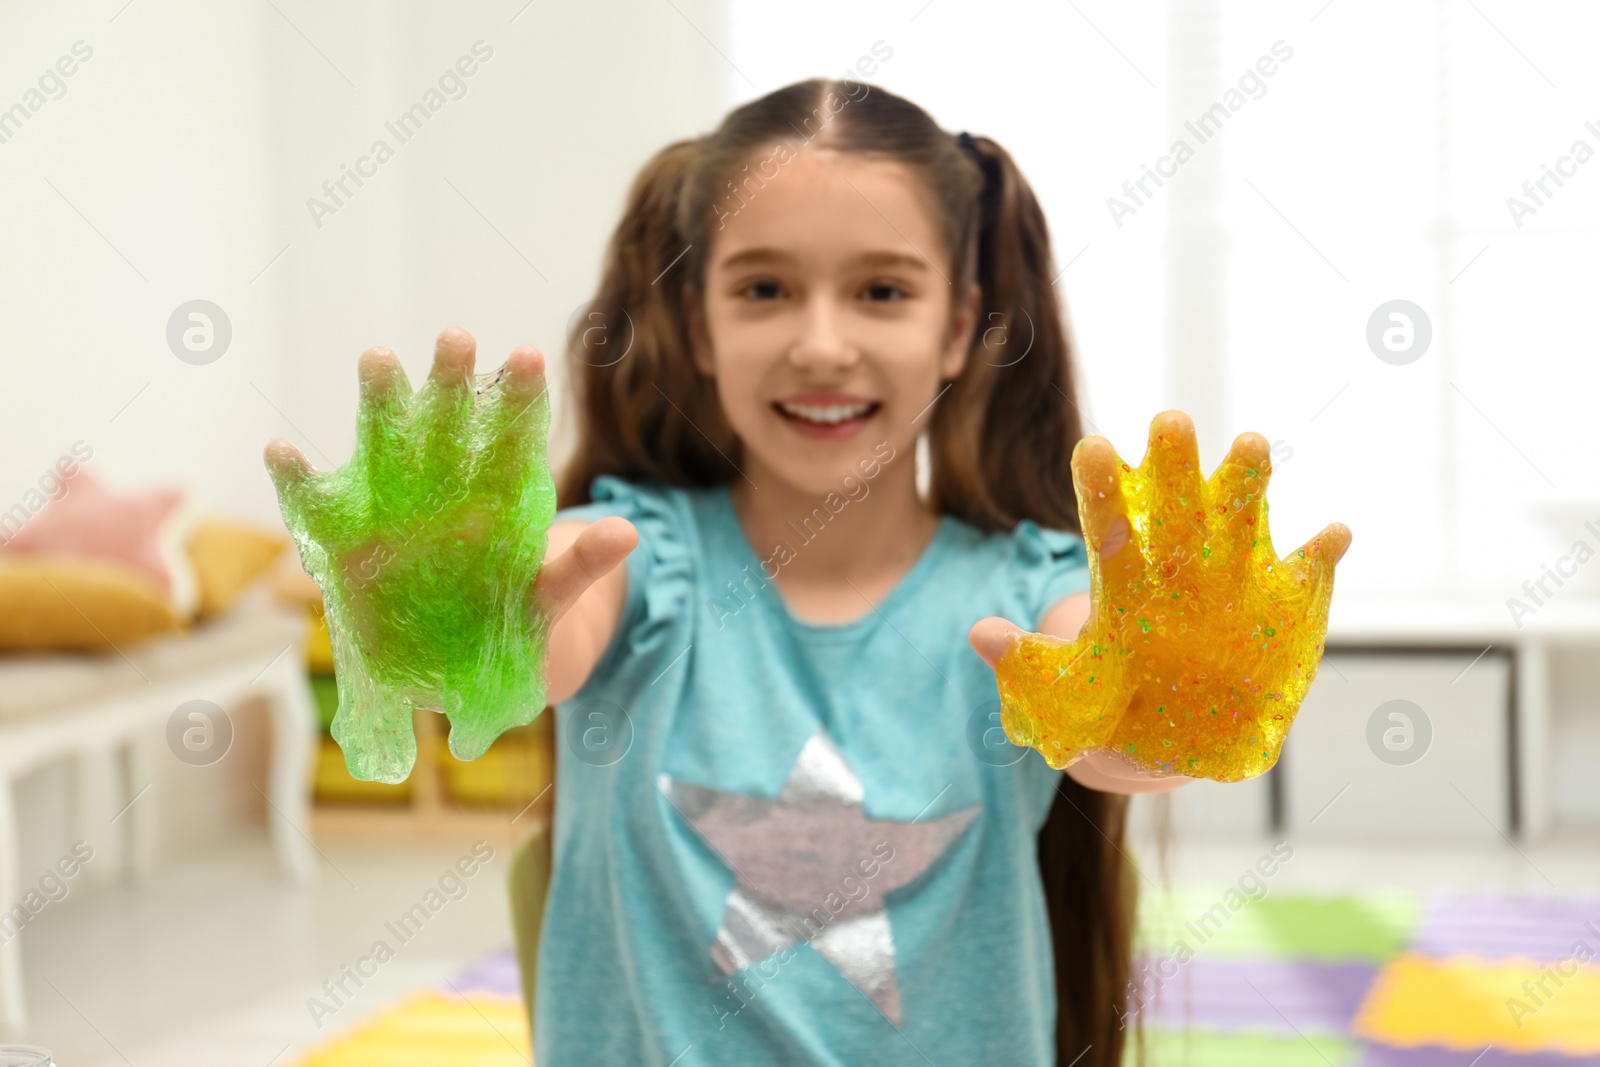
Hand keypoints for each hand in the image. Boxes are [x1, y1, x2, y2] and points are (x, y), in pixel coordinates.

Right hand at [265, 327, 555, 782]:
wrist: (458, 670)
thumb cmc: (510, 620)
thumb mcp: (551, 600)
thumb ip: (582, 566)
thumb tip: (629, 531)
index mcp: (492, 497)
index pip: (509, 436)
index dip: (519, 398)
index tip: (528, 356)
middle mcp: (441, 489)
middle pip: (447, 424)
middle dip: (451, 380)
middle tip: (458, 336)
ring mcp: (391, 510)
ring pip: (383, 445)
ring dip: (381, 401)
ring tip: (378, 358)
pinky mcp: (344, 543)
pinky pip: (314, 508)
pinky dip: (295, 480)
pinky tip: (281, 452)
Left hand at [983, 411, 1350, 781]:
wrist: (1176, 741)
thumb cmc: (1111, 706)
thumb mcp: (1062, 698)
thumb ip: (1029, 667)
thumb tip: (980, 634)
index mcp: (1125, 584)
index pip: (1108, 529)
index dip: (1101, 492)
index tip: (1093, 447)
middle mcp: (1179, 569)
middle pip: (1175, 510)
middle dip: (1174, 467)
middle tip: (1170, 421)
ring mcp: (1235, 585)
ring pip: (1240, 525)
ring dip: (1247, 486)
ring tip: (1252, 444)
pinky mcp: (1284, 610)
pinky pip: (1306, 578)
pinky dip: (1321, 557)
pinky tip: (1333, 533)